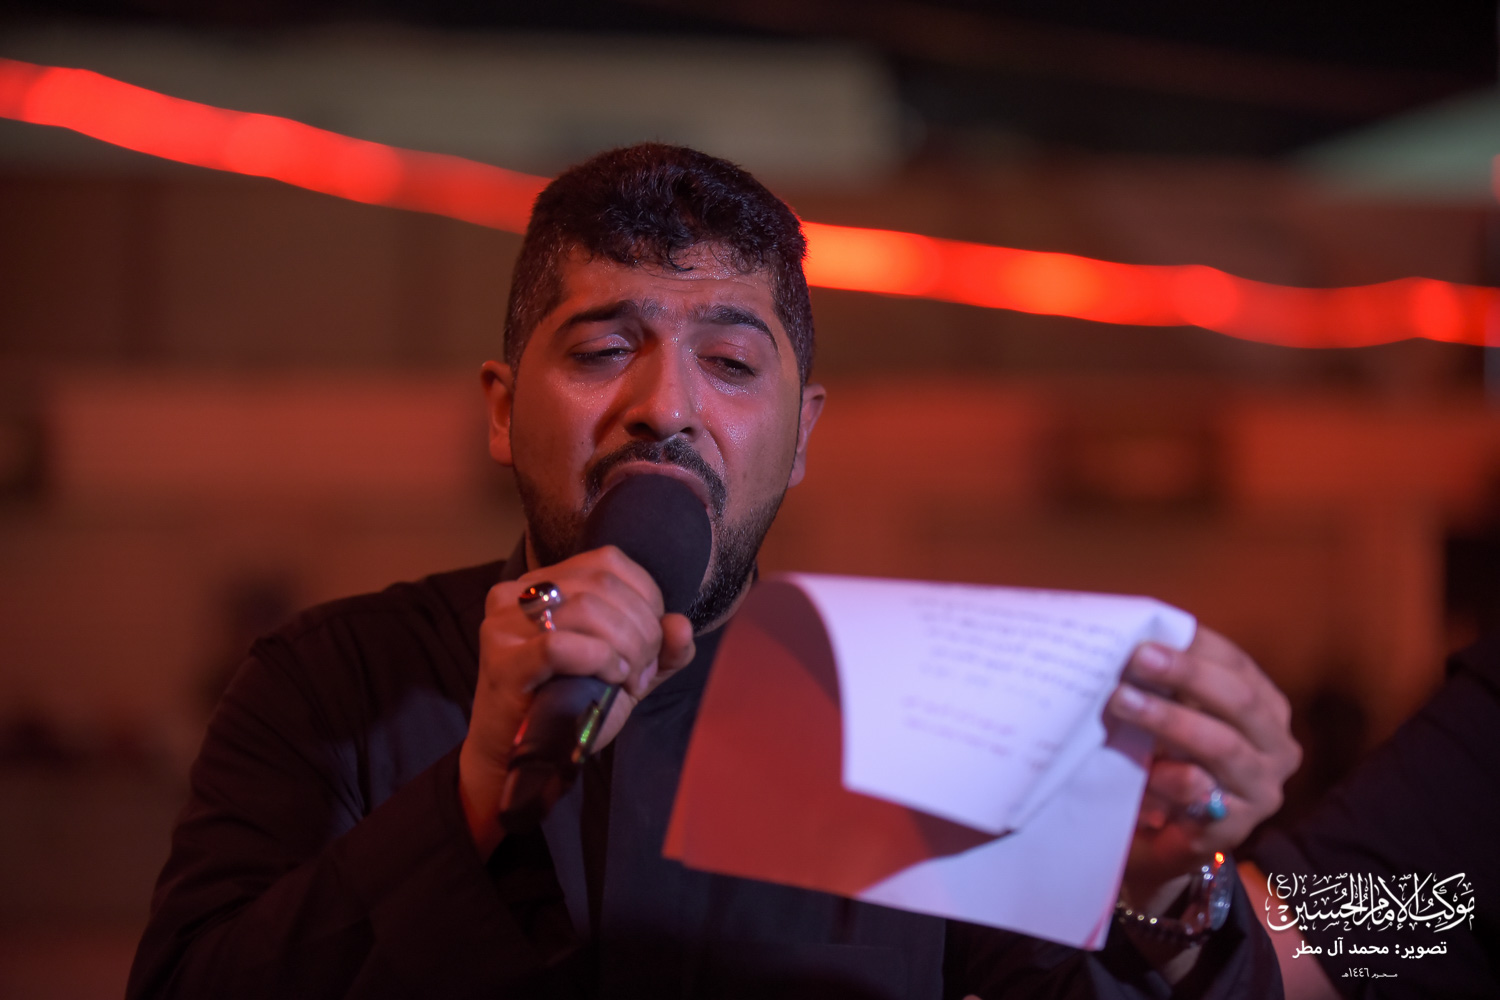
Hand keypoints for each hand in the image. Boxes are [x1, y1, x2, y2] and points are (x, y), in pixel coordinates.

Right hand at [458, 545, 696, 854]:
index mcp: (548, 580)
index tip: (652, 644)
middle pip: (602, 585)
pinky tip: (610, 678)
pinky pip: (558, 645)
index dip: (646, 599)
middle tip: (642, 671)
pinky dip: (597, 659)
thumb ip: (661, 648)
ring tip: (627, 680)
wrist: (519, 758)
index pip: (610, 562)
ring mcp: (504, 624)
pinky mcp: (500, 661)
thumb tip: (681, 625)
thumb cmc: (570, 705)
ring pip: (585, 609)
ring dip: (625, 648)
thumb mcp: (627, 669)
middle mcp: (519, 591)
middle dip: (641, 630)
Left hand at [1107, 626, 1300, 914]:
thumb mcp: (1171, 714)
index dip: (1194, 647)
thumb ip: (1165, 682)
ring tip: (1123, 702)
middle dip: (1186, 674)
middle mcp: (1275, 746)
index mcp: (1264, 707)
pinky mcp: (1237, 827)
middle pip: (1238, 699)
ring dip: (1169, 720)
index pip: (1236, 664)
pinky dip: (1169, 778)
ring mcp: (1261, 789)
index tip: (1149, 633)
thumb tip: (1129, 638)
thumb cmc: (1167, 761)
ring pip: (1222, 746)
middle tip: (1136, 658)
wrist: (1163, 838)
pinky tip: (1141, 769)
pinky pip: (1204, 796)